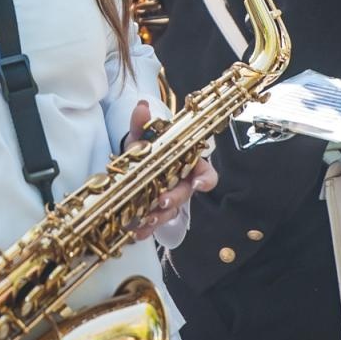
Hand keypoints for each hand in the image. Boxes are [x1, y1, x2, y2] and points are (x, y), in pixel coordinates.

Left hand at [126, 100, 215, 241]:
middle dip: (175, 198)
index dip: (205, 180)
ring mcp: (169, 201)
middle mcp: (182, 185)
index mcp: (187, 165)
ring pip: (170, 212)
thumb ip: (142, 124)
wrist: (133, 166)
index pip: (207, 174)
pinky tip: (135, 233)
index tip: (198, 184)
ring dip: (159, 217)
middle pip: (186, 194)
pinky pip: (154, 224)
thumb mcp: (143, 137)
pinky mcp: (155, 214)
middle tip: (162, 201)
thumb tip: (142, 106)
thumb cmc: (146, 150)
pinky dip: (145, 230)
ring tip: (145, 220)